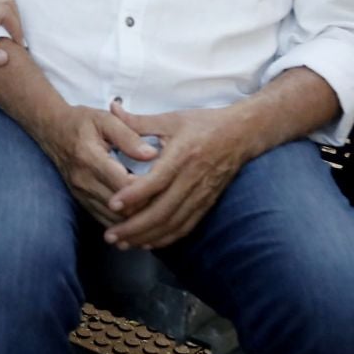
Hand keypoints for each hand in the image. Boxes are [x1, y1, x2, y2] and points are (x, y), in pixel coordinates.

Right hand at [36, 102, 157, 227]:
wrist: (52, 130)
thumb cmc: (82, 122)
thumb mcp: (105, 119)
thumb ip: (129, 136)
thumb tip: (151, 154)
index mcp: (90, 158)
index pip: (123, 184)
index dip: (147, 189)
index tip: (167, 185)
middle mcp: (83, 180)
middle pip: (120, 207)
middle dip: (146, 208)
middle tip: (169, 203)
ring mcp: (80, 193)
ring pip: (113, 219)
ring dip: (136, 221)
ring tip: (159, 215)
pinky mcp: (81, 201)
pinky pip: (104, 220)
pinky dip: (123, 225)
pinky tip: (140, 222)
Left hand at [100, 102, 251, 249]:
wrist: (242, 134)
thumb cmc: (203, 124)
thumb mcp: (170, 118)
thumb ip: (139, 121)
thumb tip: (112, 109)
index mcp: (183, 155)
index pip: (157, 181)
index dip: (134, 195)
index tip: (112, 204)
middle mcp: (193, 178)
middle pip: (163, 210)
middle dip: (135, 227)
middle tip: (111, 236)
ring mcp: (202, 194)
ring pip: (173, 223)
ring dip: (147, 237)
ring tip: (122, 244)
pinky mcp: (207, 203)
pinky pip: (186, 226)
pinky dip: (166, 238)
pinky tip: (148, 243)